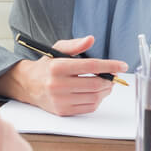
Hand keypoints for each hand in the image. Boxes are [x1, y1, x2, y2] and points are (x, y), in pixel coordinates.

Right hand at [0, 36, 127, 115]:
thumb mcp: (58, 49)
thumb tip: (91, 39)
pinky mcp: (62, 111)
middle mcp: (58, 84)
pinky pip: (88, 108)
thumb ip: (75, 45)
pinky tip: (96, 93)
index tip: (122, 66)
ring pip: (94, 97)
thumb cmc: (47, 65)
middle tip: (114, 76)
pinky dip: (97, 101)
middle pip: (95, 84)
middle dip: (110, 80)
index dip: (110, 66)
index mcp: (58, 66)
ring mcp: (60, 100)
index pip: (91, 66)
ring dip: (105, 91)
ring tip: (106, 84)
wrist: (28, 84)